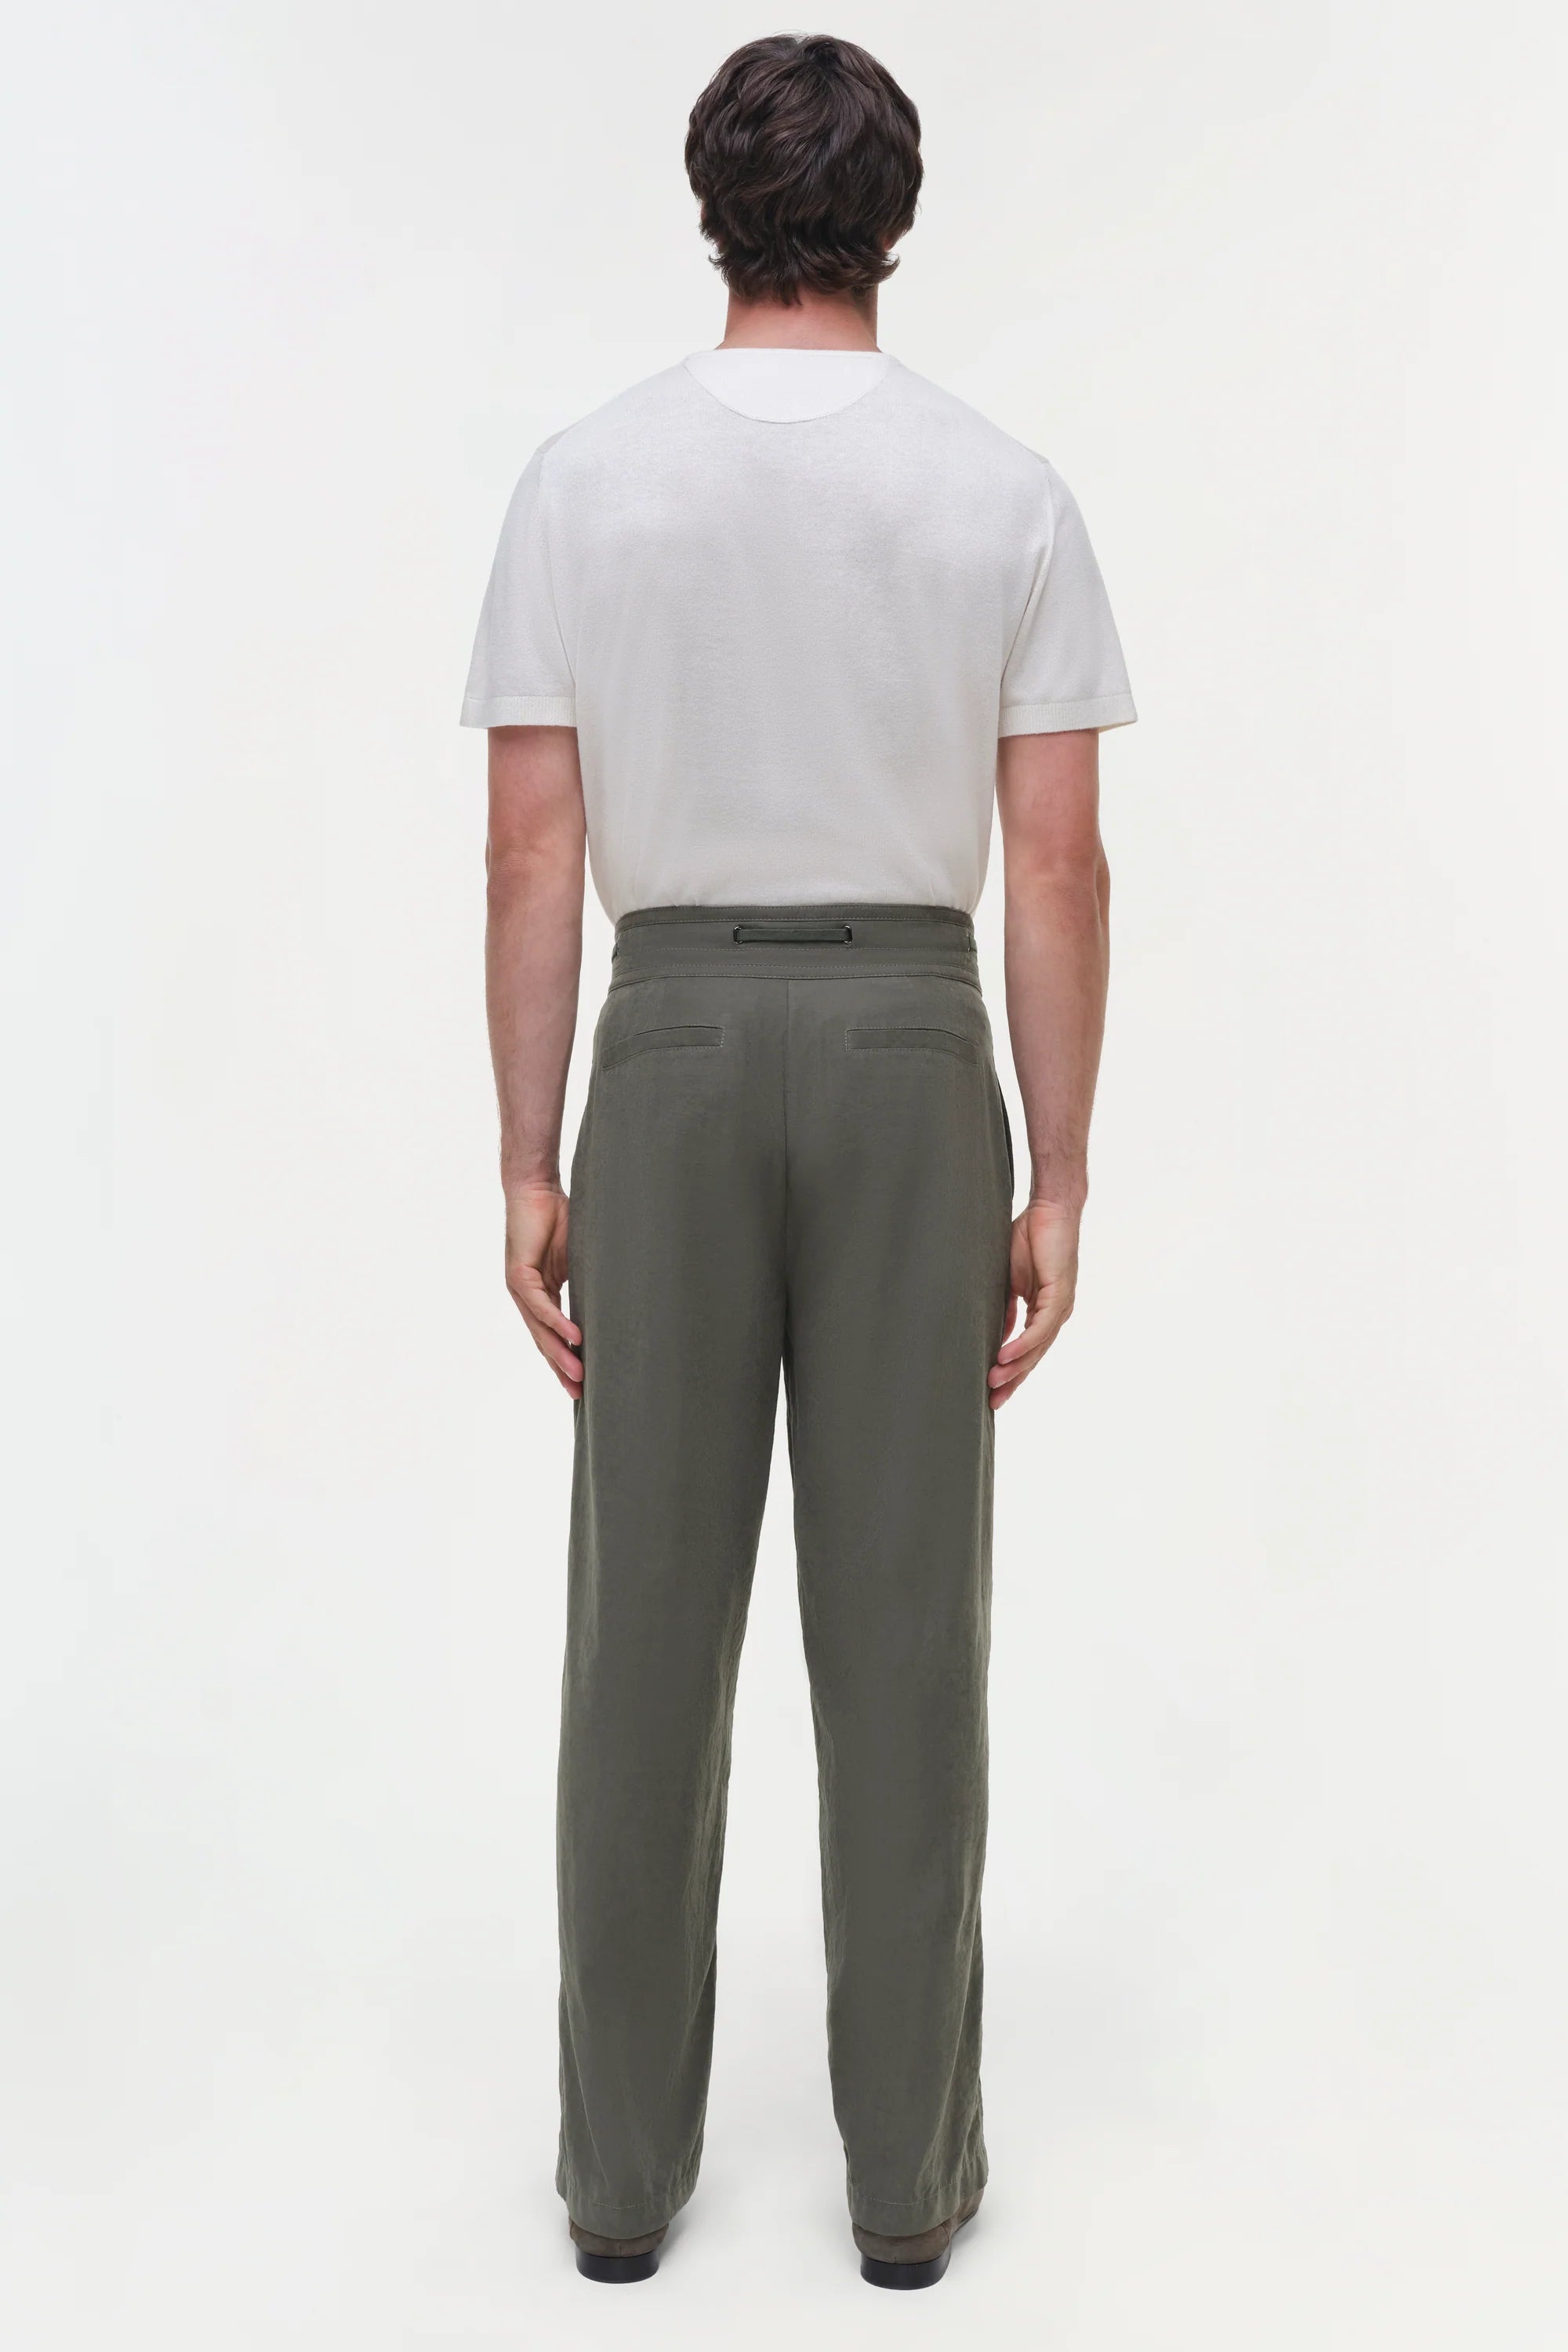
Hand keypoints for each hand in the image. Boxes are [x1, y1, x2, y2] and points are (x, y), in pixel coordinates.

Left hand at [504, 1183, 581, 1396]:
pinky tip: (573, 1338)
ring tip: (578, 1375)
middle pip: (545, 1341)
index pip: (554, 1335)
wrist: (537, 1188)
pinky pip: (540, 1306)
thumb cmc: (560, 1216)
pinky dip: (557, 1323)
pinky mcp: (518, 1274)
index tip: (582, 1384)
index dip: (566, 1359)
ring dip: (559, 1353)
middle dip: (562, 1368)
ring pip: (540, 1330)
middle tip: (579, 1394)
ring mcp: (521, 1288)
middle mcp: (528, 1296)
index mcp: (543, 1294)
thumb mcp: (580, 1257)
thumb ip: (589, 1280)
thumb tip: (617, 1300)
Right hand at [989, 1199, 1080, 1407]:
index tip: (993, 1392)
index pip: (1027, 1350)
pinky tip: (1005, 1355)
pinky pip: (1040, 1328)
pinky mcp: (1060, 1294)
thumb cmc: (1029, 1237)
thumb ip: (1006, 1306)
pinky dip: (1023, 1343)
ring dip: (1015, 1367)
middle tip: (993, 1403)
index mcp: (1043, 1312)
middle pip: (1034, 1357)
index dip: (1011, 1372)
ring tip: (994, 1382)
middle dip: (1013, 1381)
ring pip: (1038, 1348)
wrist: (1049, 1208)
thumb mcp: (1010, 1279)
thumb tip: (993, 1333)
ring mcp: (1060, 1306)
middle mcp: (1055, 1314)